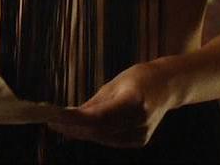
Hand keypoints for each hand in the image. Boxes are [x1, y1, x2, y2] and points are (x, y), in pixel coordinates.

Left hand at [48, 61, 174, 147]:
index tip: (55, 117)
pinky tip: (79, 128)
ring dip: (79, 132)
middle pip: (99, 131)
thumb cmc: (140, 78)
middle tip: (50, 121)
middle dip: (73, 127)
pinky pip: (110, 139)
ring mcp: (141, 134)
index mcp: (135, 101)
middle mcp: (140, 122)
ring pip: (102, 137)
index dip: (75, 120)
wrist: (169, 86)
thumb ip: (94, 104)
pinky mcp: (140, 141)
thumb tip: (69, 116)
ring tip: (58, 123)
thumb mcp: (115, 84)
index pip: (100, 117)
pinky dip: (93, 133)